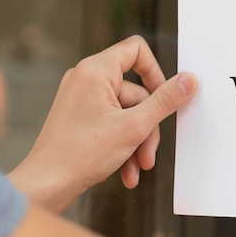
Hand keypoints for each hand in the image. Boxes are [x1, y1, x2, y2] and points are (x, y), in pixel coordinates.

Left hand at [9, 35, 197, 211]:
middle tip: (149, 154)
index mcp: (95, 71)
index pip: (136, 50)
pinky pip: (114, 123)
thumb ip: (166, 101)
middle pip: (137, 92)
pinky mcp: (81, 117)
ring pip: (128, 113)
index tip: (164, 98)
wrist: (45, 186)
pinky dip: (124, 146)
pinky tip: (126, 171)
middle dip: (147, 127)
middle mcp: (86, 79)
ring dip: (138, 142)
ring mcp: (82, 99)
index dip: (156, 73)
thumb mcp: (135, 126)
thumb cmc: (81, 154)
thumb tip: (189, 80)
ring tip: (138, 168)